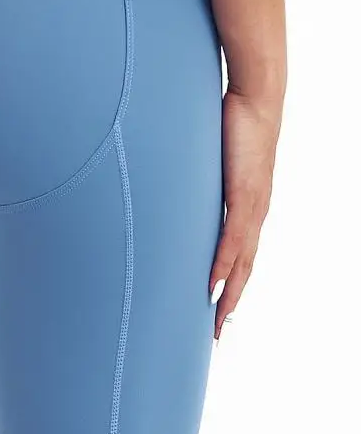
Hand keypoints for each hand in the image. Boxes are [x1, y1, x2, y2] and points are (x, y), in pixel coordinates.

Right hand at [210, 86, 282, 339]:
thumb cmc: (233, 126)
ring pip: (241, 262)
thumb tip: (177, 187)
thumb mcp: (212, 160)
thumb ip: (201, 178)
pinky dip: (223, 264)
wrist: (257, 101)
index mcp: (249, 208)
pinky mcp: (244, 195)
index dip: (230, 285)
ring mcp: (252, 207)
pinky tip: (212, 283)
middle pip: (244, 269)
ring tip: (215, 319)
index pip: (241, 256)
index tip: (217, 310)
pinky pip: (233, 238)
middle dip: (230, 302)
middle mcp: (255, 214)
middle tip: (216, 332)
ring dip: (228, 293)